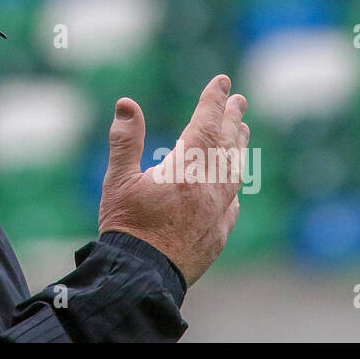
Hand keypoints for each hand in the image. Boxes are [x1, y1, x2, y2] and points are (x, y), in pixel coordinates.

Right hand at [96, 74, 249, 287]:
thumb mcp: (117, 180)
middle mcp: (209, 189)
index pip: (205, 126)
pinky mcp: (217, 237)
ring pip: (234, 174)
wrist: (140, 277)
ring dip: (238, 150)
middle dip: (232, 120)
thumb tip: (126, 103)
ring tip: (242, 132)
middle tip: (239, 100)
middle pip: (226, 147)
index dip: (213, 101)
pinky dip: (233, 186)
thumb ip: (124, 140)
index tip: (222, 81)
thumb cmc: (126, 226)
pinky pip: (232, 205)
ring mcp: (217, 214)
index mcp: (186, 171)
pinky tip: (232, 184)